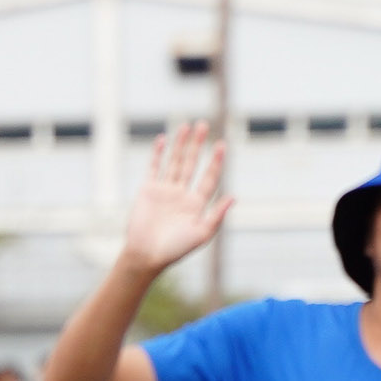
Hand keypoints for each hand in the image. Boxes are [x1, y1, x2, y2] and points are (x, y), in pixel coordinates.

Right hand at [117, 122, 232, 276]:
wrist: (146, 255)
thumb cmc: (175, 249)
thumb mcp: (202, 234)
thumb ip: (217, 215)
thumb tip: (234, 196)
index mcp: (196, 204)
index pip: (209, 177)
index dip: (215, 161)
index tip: (221, 145)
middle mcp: (182, 194)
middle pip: (192, 164)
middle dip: (198, 145)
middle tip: (204, 125)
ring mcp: (165, 191)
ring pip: (174, 162)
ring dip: (180, 144)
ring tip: (187, 126)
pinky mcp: (148, 190)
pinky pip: (154, 168)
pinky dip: (157, 154)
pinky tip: (163, 139)